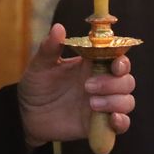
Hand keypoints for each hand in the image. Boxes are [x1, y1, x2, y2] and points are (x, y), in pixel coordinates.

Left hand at [18, 23, 135, 147]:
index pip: (117, 58)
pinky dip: (122, 121)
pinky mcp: (99, 125)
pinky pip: (122, 124)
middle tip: (88, 86)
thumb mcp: (40, 66)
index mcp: (91, 65)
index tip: (116, 63)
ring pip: (127, 101)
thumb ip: (49, 48)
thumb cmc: (36, 86)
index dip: (122, 60)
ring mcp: (103, 105)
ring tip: (91, 103)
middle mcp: (102, 84)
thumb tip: (58, 27)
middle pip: (126, 80)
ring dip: (115, 101)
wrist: (26, 114)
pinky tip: (112, 119)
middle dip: (113, 82)